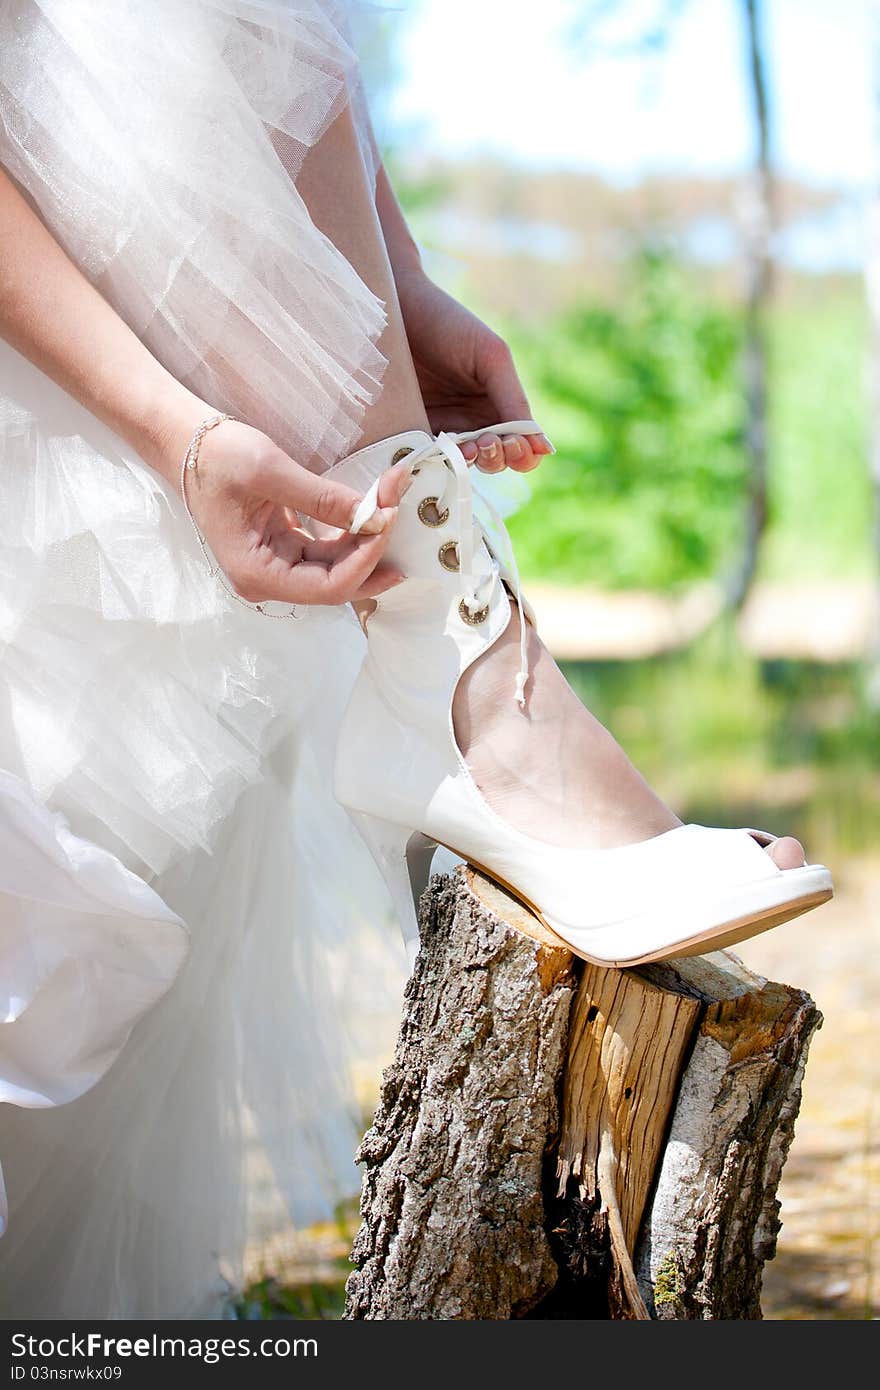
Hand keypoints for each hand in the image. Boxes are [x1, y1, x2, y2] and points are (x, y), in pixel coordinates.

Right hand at [165, 415, 409, 605]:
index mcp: (257, 574)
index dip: (366, 558)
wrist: (184, 441)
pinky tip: (373, 511)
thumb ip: (324, 499)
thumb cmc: (216, 456)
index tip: (388, 518)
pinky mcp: (283, 548)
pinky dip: (351, 532)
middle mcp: (267, 580)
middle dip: (372, 547)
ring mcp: (275, 565)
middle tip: (398, 506)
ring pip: (337, 567)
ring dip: (366, 538)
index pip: (328, 587)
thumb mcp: (270, 471)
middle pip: (337, 582)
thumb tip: (376, 517)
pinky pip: (327, 551)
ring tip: (390, 499)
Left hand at [395, 269, 553, 473]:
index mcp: (498, 405)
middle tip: (487, 443)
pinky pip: (428, 459)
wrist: (393, 307)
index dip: (524, 453)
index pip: (521, 446)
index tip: (514, 444)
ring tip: (468, 447)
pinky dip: (438, 463)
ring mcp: (440, 429)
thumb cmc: (447, 324)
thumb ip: (514, 401)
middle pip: (496, 461)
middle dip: (498, 459)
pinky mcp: (409, 433)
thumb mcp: (491, 358)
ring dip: (471, 463)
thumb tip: (544, 448)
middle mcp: (472, 422)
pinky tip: (440, 452)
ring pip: (464, 466)